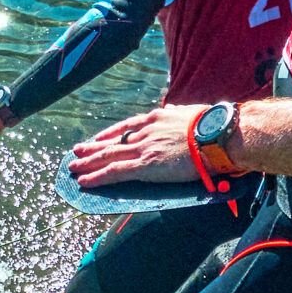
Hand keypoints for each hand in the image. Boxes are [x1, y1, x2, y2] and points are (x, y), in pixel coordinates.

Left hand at [69, 105, 205, 187]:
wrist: (219, 136)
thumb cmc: (213, 125)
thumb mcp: (190, 112)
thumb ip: (177, 114)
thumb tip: (173, 111)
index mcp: (155, 118)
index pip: (126, 127)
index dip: (109, 134)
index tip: (97, 138)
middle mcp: (144, 132)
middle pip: (111, 142)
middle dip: (92, 148)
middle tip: (76, 151)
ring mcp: (143, 148)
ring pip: (108, 157)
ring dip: (88, 163)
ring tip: (73, 167)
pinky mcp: (146, 166)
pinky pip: (115, 172)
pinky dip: (97, 177)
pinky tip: (85, 181)